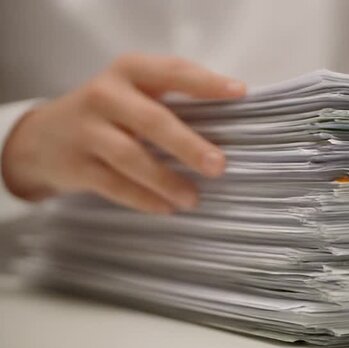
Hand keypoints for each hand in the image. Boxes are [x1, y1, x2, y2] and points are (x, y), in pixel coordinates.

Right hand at [1, 53, 245, 213]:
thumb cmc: (110, 113)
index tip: (239, 93)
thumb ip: (171, 100)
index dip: (205, 82)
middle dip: (188, 145)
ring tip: (193, 199)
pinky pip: (115, 185)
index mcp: (129, 71)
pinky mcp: (76, 165)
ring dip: (166, 181)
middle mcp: (105, 95)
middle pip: (152, 120)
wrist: (43, 137)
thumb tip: (230, 128)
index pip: (172, 71)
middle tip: (218, 166)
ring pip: (132, 157)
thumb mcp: (133, 92)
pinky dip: (144, 199)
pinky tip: (167, 209)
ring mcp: (87, 131)